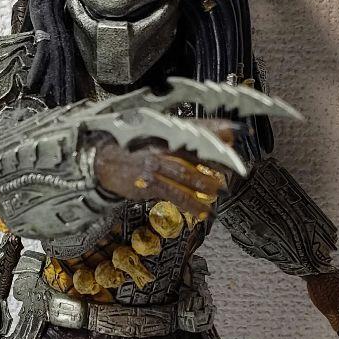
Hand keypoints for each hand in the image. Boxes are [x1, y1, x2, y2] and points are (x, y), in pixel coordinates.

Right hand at [93, 119, 237, 218]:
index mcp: (166, 131)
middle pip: (196, 150)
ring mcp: (156, 163)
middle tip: (234, 169)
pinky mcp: (150, 182)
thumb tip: (213, 142)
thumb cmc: (134, 151)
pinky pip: (176, 194)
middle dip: (217, 160)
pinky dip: (192, 204)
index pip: (195, 126)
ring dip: (206, 185)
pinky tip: (203, 211)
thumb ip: (182, 142)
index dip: (216, 129)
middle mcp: (162, 144)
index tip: (235, 133)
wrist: (103, 163)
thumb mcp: (156, 140)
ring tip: (217, 191)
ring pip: (188, 174)